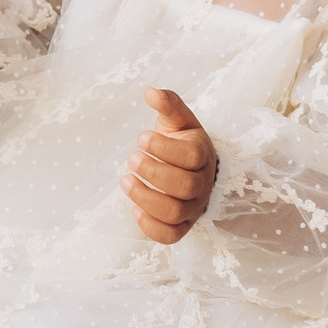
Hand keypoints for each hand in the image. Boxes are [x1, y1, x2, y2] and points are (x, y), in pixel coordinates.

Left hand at [121, 89, 217, 244]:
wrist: (193, 168)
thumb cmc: (182, 141)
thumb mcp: (178, 120)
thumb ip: (168, 104)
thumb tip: (150, 91)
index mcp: (203, 154)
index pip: (192, 157)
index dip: (165, 148)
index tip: (140, 138)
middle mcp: (202, 184)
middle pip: (185, 186)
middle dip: (154, 173)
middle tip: (131, 158)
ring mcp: (193, 207)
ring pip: (175, 213)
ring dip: (146, 198)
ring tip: (124, 181)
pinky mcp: (182, 226)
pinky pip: (171, 236)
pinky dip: (151, 227)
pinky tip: (134, 209)